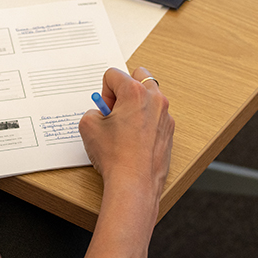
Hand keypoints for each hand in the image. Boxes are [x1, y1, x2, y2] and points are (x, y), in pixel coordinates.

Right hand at [79, 67, 173, 205]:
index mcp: (135, 92)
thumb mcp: (88, 126)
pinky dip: (145, 121)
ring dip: (136, 104)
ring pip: (149, 96)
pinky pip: (155, 115)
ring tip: (124, 126)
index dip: (103, 92)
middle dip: (124, 90)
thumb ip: (93, 110)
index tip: (104, 109)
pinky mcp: (169, 130)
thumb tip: (102, 113)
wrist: (133, 183)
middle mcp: (154, 99)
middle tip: (115, 110)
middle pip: (138, 77)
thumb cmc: (115, 156)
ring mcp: (165, 115)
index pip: (113, 74)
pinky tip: (134, 139)